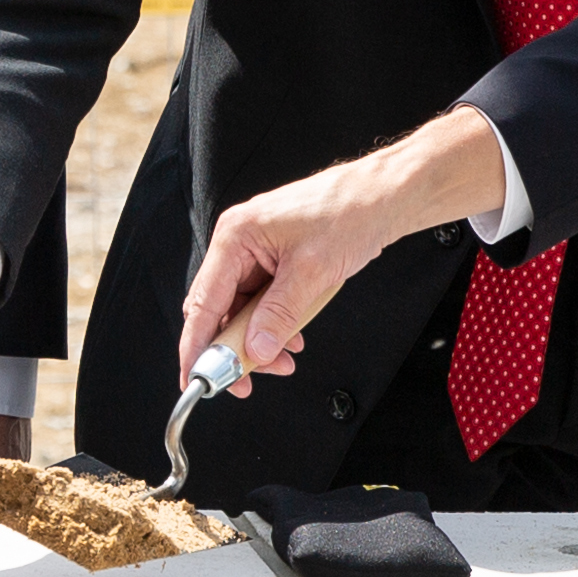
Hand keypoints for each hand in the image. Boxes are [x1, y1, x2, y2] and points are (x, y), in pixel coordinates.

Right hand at [179, 106, 516, 377]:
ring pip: (243, 310)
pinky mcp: (274, 261)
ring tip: (283, 361)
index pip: (203, 302)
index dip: (196, 346)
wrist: (382, 197)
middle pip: (220, 309)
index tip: (196, 379)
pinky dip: (275, 325)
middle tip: (246, 380)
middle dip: (234, 348)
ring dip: (260, 340)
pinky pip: (263, 302)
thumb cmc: (348, 213)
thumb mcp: (311, 272)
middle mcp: (238, 244)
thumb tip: (255, 349)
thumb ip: (279, 315)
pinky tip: (293, 340)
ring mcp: (256, 252)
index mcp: (235, 237)